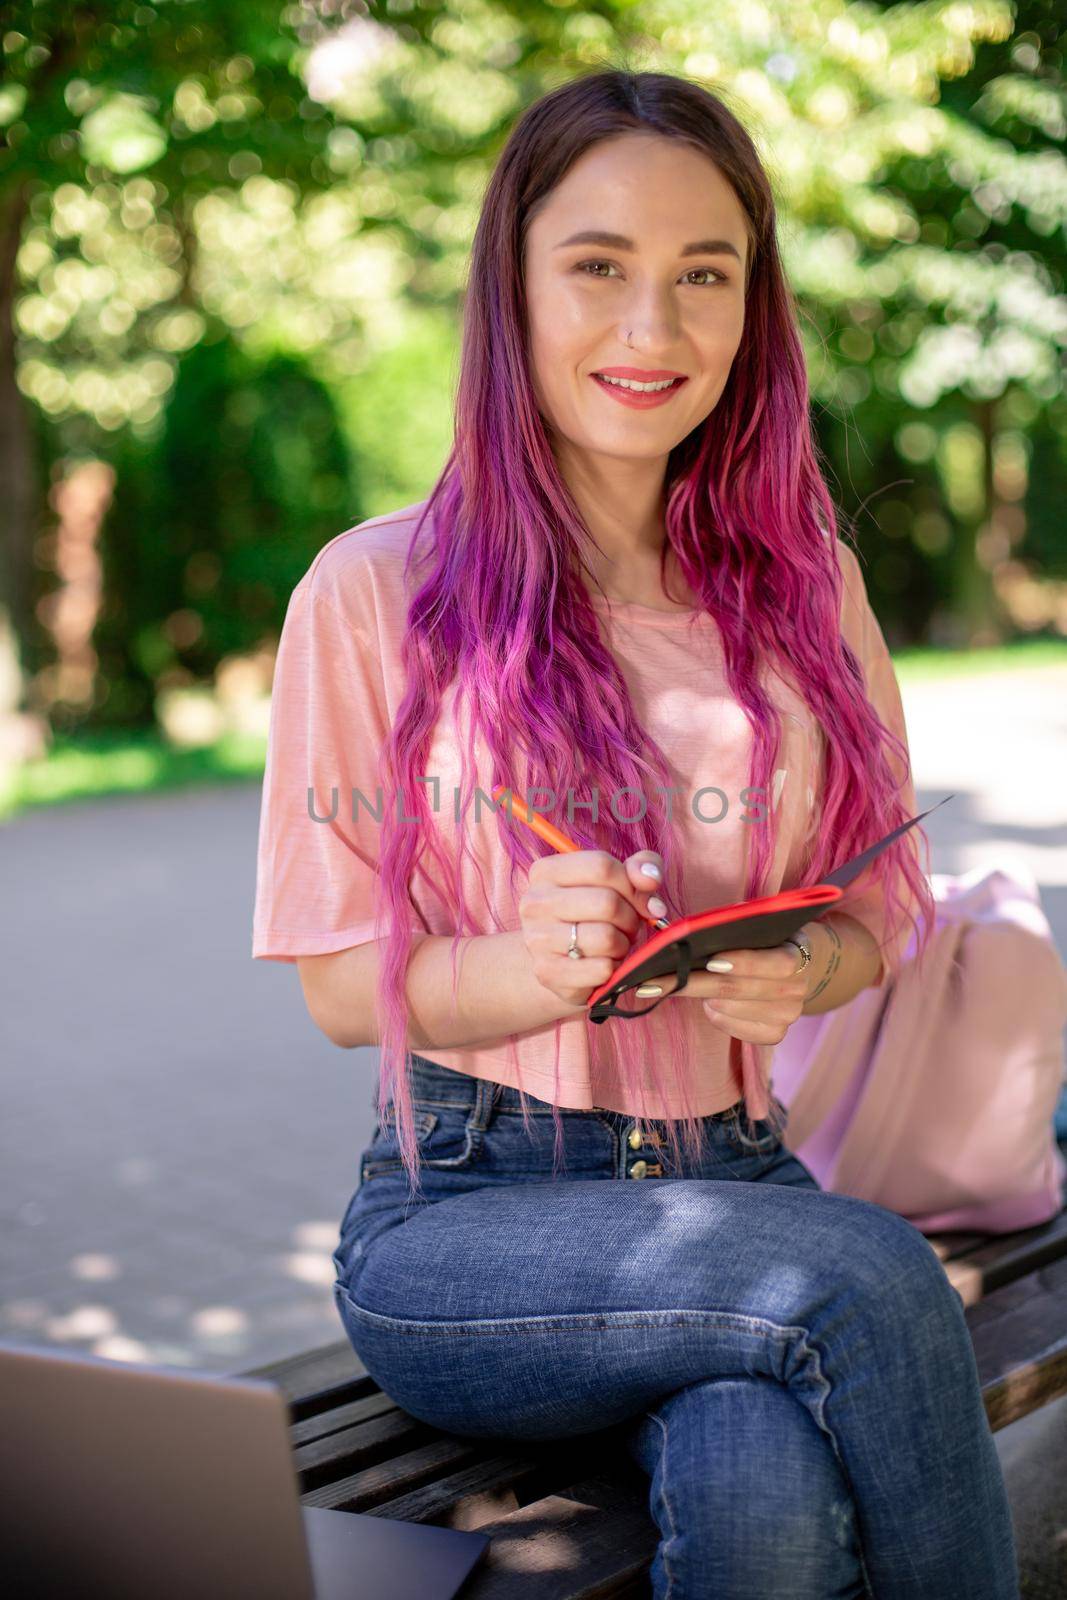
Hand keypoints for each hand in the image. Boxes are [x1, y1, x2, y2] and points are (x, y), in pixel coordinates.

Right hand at [518, 848, 671, 1009]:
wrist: (558, 960)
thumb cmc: (593, 915)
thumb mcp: (617, 883)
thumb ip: (639, 868)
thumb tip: (650, 879)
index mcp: (546, 872)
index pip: (601, 867)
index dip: (632, 885)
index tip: (643, 901)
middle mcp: (534, 903)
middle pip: (606, 903)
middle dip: (630, 918)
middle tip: (627, 926)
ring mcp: (537, 939)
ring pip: (606, 938)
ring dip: (622, 944)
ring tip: (614, 944)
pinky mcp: (548, 972)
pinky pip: (602, 969)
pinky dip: (614, 968)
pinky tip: (603, 963)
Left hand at [638, 941, 809, 1044]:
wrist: (798, 968)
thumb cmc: (767, 941)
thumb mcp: (761, 927)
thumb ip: (737, 927)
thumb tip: (692, 932)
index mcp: (799, 955)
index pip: (777, 964)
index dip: (744, 963)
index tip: (710, 961)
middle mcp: (797, 990)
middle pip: (739, 990)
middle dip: (694, 983)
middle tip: (657, 981)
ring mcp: (788, 1016)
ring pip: (728, 1009)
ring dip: (702, 997)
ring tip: (689, 983)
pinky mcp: (774, 1035)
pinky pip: (730, 1027)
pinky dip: (713, 1014)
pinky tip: (709, 1003)